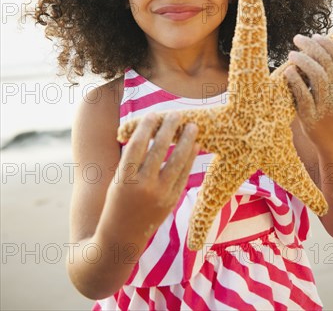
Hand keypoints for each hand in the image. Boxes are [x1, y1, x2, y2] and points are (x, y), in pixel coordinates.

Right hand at [97, 111, 198, 244]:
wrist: (119, 240)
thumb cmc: (115, 204)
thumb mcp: (116, 181)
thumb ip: (131, 160)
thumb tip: (149, 132)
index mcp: (124, 179)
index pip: (137, 145)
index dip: (146, 127)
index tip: (153, 113)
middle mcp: (142, 186)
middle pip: (159, 149)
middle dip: (169, 128)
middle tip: (176, 113)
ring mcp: (159, 195)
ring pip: (176, 161)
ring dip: (186, 141)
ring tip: (193, 126)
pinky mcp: (171, 202)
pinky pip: (183, 176)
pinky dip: (190, 159)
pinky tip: (195, 146)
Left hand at [284, 33, 332, 146]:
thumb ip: (331, 80)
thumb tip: (316, 57)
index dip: (328, 44)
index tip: (315, 35)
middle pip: (327, 63)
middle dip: (312, 46)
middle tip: (297, 38)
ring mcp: (325, 105)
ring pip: (318, 76)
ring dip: (304, 61)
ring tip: (291, 54)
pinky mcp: (311, 117)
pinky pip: (304, 95)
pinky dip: (296, 81)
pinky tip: (288, 72)